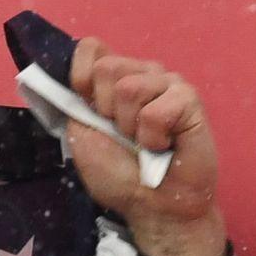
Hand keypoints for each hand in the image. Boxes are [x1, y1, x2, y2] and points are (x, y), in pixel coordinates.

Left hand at [67, 38, 226, 255]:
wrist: (153, 207)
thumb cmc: (119, 177)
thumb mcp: (82, 136)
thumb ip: (74, 101)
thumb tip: (65, 74)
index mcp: (116, 79)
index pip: (92, 48)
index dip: (82, 77)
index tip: (91, 112)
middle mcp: (143, 74)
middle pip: (108, 67)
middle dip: (106, 111)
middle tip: (124, 137)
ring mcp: (168, 84)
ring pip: (130, 87)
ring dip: (130, 128)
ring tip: (145, 144)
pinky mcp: (190, 100)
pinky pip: (156, 110)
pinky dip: (153, 138)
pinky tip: (165, 147)